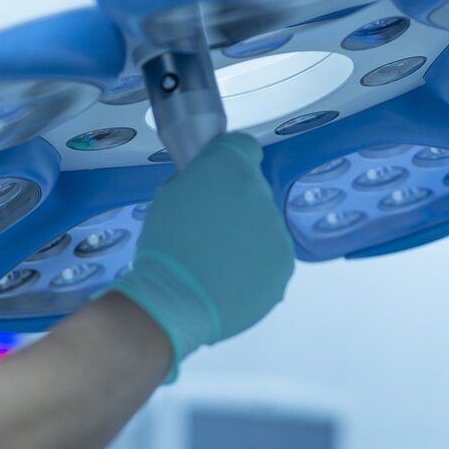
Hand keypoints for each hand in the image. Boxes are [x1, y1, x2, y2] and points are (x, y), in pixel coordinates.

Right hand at [110, 132, 295, 377]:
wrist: (174, 300)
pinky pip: (273, 257)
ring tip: (218, 263)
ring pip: (266, 226)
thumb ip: (198, 179)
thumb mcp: (169, 196)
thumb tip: (210, 183)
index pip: (244, 148)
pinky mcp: (285, 264)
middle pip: (255, 191)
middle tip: (209, 232)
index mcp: (228, 169)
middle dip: (236, 206)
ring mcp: (277, 230)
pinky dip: (256, 266)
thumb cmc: (162, 246)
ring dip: (248, 238)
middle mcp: (260, 193)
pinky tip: (231, 280)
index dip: (232, 162)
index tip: (218, 181)